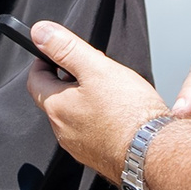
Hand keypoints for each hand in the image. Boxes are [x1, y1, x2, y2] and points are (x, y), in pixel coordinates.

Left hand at [22, 20, 168, 183]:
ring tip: (109, 90)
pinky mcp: (98, 156)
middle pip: (55, 98)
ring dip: (84, 100)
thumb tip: (40, 33)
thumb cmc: (130, 114)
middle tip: (89, 68)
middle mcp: (62, 131)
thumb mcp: (96, 68)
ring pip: (74, 116)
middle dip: (67, 80)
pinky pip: (91, 132)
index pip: (35, 80)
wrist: (155, 153)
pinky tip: (118, 114)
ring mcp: (80, 147)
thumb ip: (66, 48)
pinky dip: (98, 120)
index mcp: (56, 108)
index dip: (43, 62)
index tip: (52, 54)